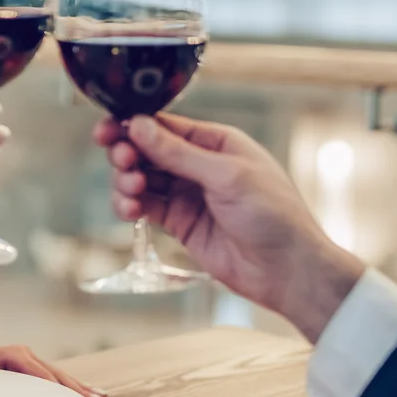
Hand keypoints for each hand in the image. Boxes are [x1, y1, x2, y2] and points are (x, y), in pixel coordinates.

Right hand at [97, 114, 363, 340]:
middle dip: (127, 153)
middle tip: (122, 162)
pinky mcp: (181, 223)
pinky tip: (129, 209)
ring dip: (127, 181)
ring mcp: (189, 194)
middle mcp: (200, 164)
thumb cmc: (273, 215)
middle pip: (149, 150)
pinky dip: (131, 205)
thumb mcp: (227, 176)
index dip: (134, 125)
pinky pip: (146, 206)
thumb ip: (179, 153)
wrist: (288, 270)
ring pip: (143, 178)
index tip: (108, 130)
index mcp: (218, 142)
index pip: (166, 125)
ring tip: (131, 191)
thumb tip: (138, 126)